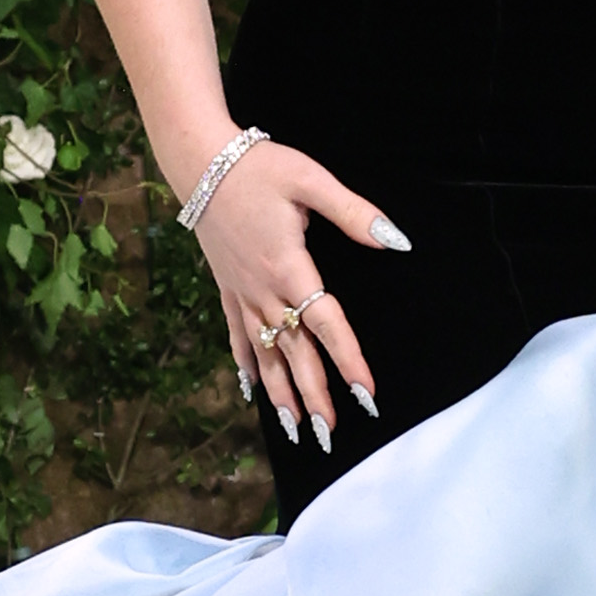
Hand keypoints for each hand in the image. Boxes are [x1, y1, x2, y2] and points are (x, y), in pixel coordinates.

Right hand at [188, 134, 394, 450]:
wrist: (201, 161)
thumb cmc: (259, 167)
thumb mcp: (311, 181)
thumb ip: (354, 213)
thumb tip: (395, 241)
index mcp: (288, 266)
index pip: (325, 323)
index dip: (348, 359)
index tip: (366, 392)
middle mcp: (263, 288)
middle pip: (293, 352)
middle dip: (313, 395)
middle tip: (330, 434)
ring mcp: (242, 292)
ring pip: (263, 353)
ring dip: (280, 393)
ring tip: (294, 430)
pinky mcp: (227, 287)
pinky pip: (237, 335)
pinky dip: (246, 365)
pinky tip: (252, 390)